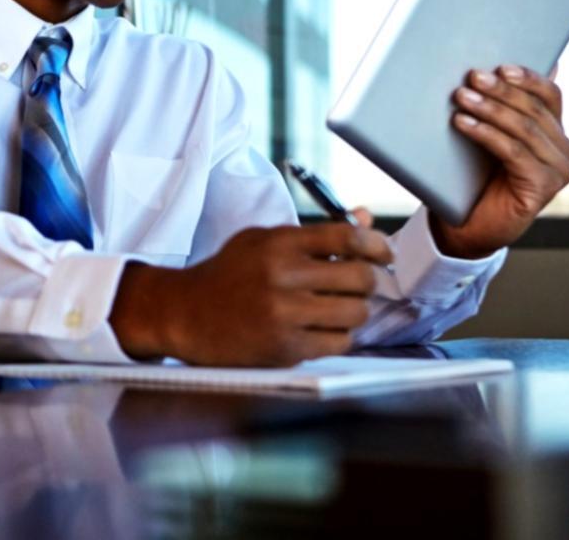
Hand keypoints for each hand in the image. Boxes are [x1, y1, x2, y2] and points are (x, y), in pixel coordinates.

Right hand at [108, 215, 393, 365]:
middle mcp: (281, 277)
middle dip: (368, 281)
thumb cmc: (228, 274)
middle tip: (359, 284)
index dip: (375, 244)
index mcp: (277, 244)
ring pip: (355, 313)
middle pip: (359, 277)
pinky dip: (338, 337)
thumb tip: (366, 219)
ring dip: (354, 311)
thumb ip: (315, 233)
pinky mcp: (284, 348)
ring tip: (339, 308)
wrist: (185, 314)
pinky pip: (338, 343)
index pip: (345, 236)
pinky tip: (322, 330)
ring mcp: (283, 315)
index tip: (383, 253)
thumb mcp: (263, 241)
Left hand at [433, 64, 568, 259]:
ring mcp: (558, 171)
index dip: (527, 78)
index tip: (500, 66)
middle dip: (501, 91)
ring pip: (524, 129)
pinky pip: (514, 151)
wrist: (467, 225)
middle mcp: (565, 151)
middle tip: (472, 77)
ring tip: (461, 97)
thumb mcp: (490, 135)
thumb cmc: (475, 176)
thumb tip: (498, 67)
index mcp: (557, 133)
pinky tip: (463, 123)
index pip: (550, 96)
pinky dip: (487, 134)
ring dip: (490, 109)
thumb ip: (502, 107)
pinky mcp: (543, 187)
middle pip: (535, 110)